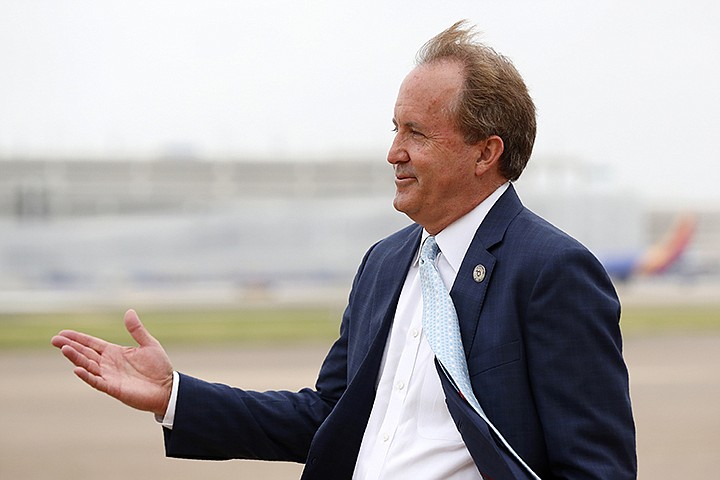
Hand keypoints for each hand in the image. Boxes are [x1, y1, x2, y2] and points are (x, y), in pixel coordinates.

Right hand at [51, 309, 173, 416]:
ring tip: (64, 349)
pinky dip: (87, 376)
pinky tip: (77, 369)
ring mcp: (109, 376)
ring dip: (76, 358)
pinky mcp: (113, 388)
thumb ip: (137, 330)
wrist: (167, 388)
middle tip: (54, 339)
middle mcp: (108, 364)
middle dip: (70, 346)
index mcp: (114, 352)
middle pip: (85, 353)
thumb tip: (129, 311)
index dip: (78, 338)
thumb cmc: (158, 367)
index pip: (92, 344)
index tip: (63, 333)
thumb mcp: (149, 344)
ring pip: (88, 365)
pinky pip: (96, 381)